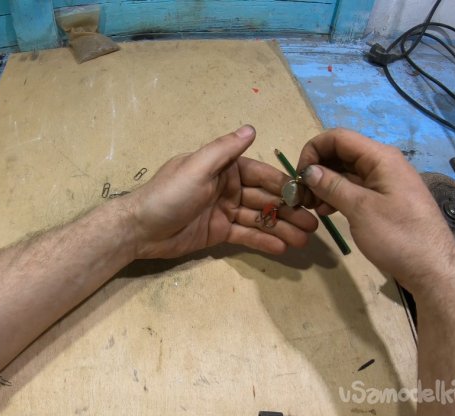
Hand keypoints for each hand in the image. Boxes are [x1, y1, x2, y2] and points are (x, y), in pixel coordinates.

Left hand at [126, 125, 317, 258]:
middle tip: (314, 225)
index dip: (284, 185)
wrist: (140, 229)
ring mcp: (223, 211)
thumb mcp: (196, 167)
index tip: (307, 195)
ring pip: (259, 218)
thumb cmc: (168, 194)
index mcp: (222, 168)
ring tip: (305, 240)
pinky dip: (264, 240)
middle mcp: (226, 187)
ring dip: (282, 227)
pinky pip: (246, 235)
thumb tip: (251, 128)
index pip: (260, 175)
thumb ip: (224, 150)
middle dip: (289, 211)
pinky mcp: (218, 233)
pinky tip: (283, 247)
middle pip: (264, 199)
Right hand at [295, 128, 454, 294]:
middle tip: (303, 195)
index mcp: (381, 157)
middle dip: (318, 169)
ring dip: (325, 184)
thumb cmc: (398, 236)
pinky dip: (337, 195)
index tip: (300, 175)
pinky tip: (326, 212)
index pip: (338, 137)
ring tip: (312, 206)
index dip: (314, 150)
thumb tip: (309, 170)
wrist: (432, 269)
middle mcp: (383, 163)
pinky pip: (355, 188)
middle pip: (341, 153)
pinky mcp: (384, 199)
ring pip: (346, 172)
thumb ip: (333, 185)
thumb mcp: (361, 209)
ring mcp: (384, 181)